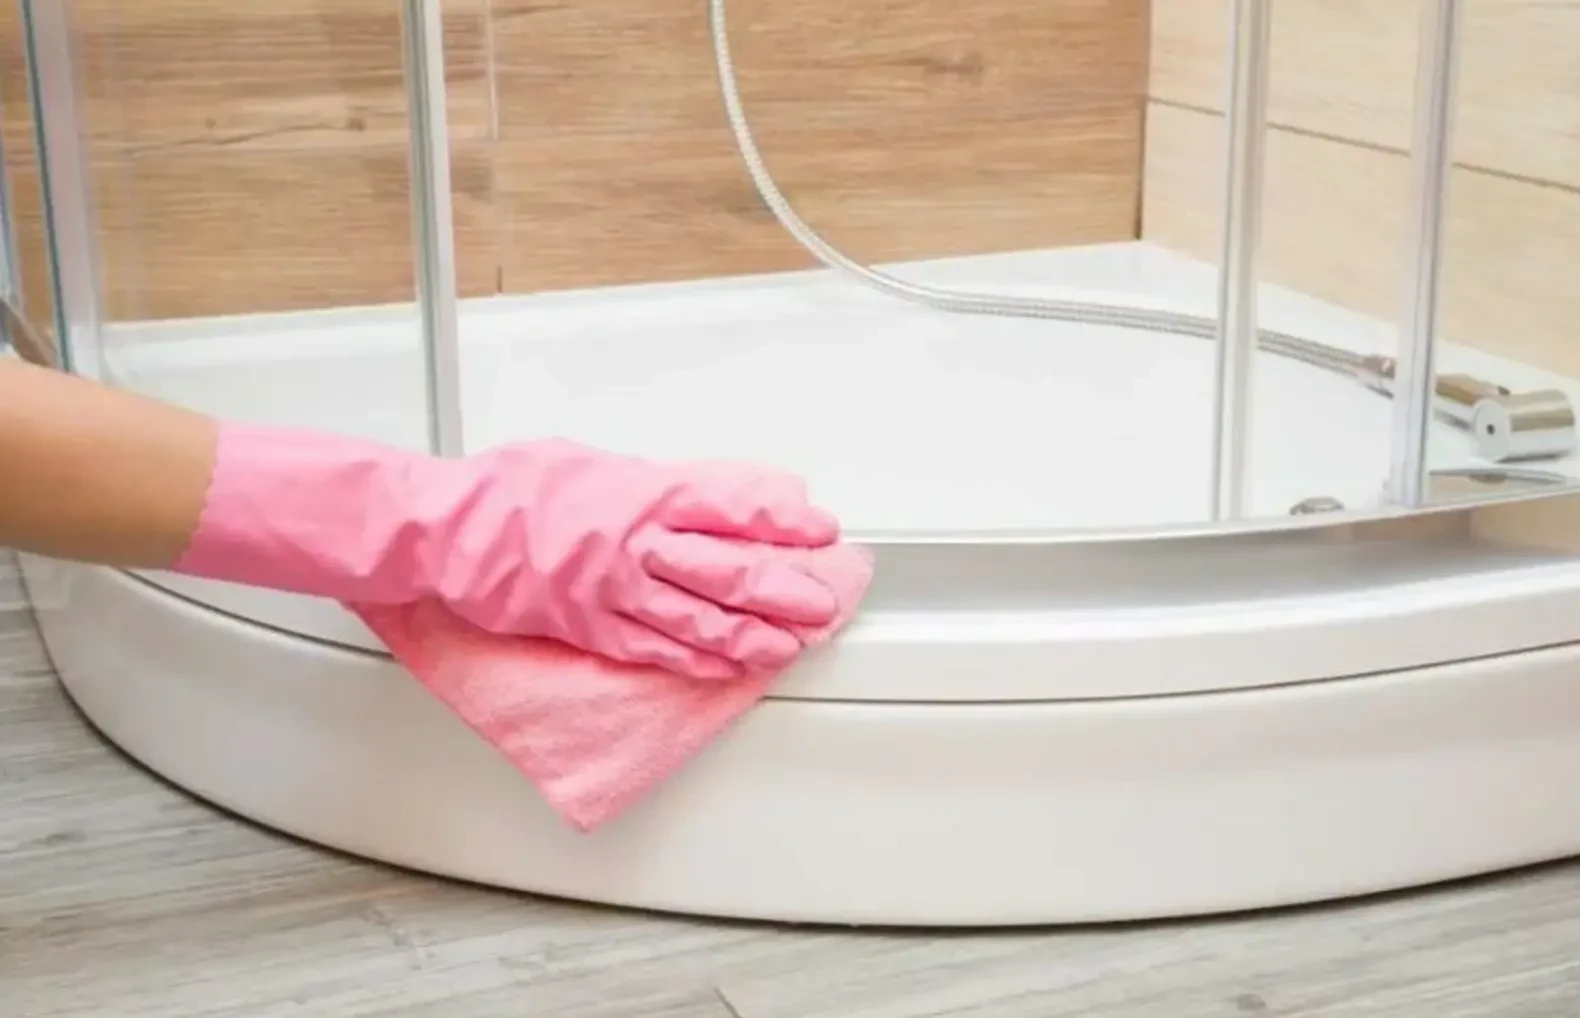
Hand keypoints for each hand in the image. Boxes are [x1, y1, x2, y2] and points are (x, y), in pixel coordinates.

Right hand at [423, 439, 843, 679]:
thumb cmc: (510, 489)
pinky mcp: (589, 629)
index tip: (818, 530)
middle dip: (784, 590)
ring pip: (699, 621)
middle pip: (728, 572)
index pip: (731, 509)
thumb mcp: (591, 465)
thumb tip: (695, 495)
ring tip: (789, 645)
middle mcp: (636, 547)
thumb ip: (646, 484)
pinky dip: (696, 661)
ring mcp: (614, 593)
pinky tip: (726, 669)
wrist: (448, 530)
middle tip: (824, 602)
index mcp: (643, 496)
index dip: (781, 523)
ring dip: (752, 636)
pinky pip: (653, 651)